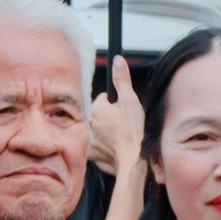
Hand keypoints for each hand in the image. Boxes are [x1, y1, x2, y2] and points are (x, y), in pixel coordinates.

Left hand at [87, 55, 142, 175]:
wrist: (132, 159)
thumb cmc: (133, 131)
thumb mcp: (131, 101)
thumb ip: (122, 79)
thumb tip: (117, 60)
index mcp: (95, 108)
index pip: (103, 99)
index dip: (115, 104)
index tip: (123, 113)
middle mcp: (87, 122)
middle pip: (99, 114)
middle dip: (109, 117)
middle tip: (122, 125)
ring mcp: (87, 138)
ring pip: (97, 129)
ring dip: (105, 131)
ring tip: (119, 136)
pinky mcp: (89, 153)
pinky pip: (96, 144)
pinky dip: (103, 145)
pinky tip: (114, 147)